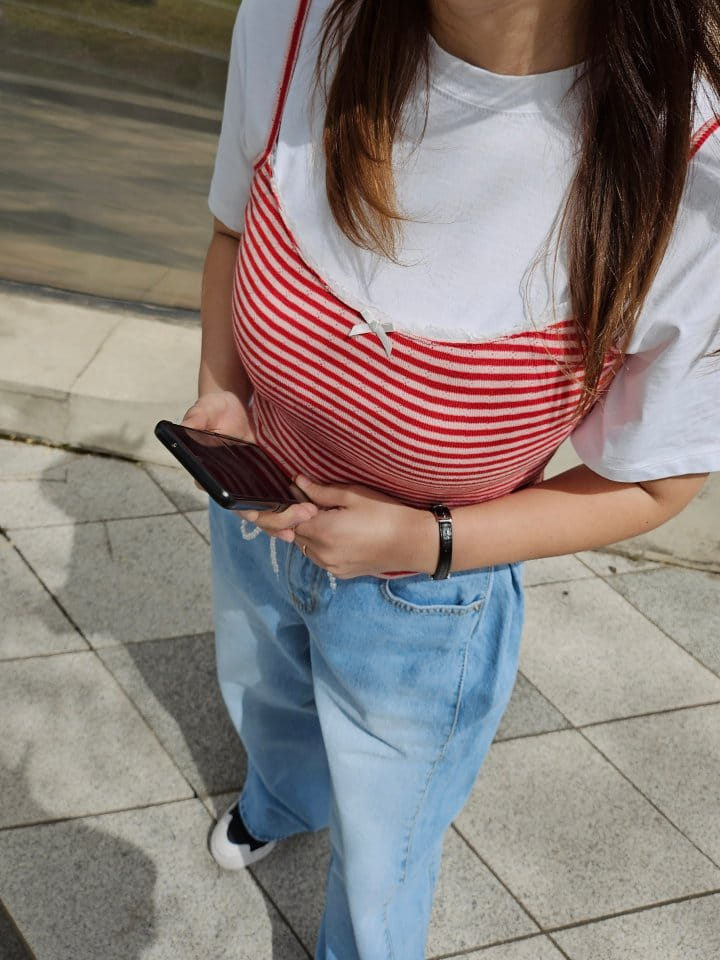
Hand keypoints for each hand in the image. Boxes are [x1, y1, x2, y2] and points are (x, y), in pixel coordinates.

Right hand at [184, 395, 318, 539]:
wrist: (237, 406)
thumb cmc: (218, 409)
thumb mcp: (206, 410)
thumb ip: (196, 418)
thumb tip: (186, 426)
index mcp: (219, 480)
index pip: (231, 502)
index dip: (246, 510)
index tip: (258, 514)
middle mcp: (238, 489)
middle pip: (257, 514)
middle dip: (279, 519)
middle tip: (303, 515)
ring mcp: (257, 488)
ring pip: (273, 513)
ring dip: (291, 519)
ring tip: (311, 516)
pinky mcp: (274, 481)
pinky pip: (285, 502)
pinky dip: (298, 510)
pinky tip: (315, 511)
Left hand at [287, 475, 435, 578]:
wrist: (412, 543)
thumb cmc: (384, 513)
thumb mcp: (352, 495)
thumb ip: (320, 492)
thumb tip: (297, 482)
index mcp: (322, 532)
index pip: (288, 521)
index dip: (289, 508)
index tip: (287, 501)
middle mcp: (321, 554)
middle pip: (296, 535)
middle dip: (301, 520)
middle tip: (316, 503)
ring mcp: (331, 567)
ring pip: (307, 548)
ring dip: (311, 534)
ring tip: (330, 518)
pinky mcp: (342, 574)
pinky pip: (321, 558)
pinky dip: (322, 546)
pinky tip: (340, 534)